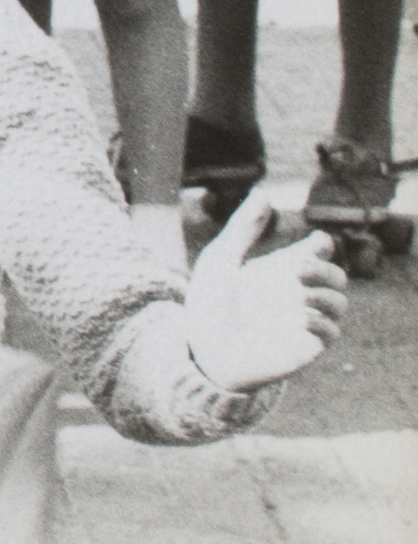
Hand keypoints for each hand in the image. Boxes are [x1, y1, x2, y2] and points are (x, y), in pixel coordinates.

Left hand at [183, 195, 347, 390]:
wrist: (204, 349)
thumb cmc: (210, 303)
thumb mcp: (222, 259)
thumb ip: (243, 228)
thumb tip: (264, 194)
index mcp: (279, 269)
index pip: (316, 252)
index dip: (321, 244)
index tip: (315, 241)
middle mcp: (296, 292)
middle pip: (335, 275)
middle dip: (325, 269)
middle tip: (298, 268)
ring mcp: (304, 319)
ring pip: (339, 302)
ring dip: (326, 294)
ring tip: (299, 293)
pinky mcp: (306, 345)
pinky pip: (331, 332)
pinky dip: (322, 321)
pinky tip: (301, 315)